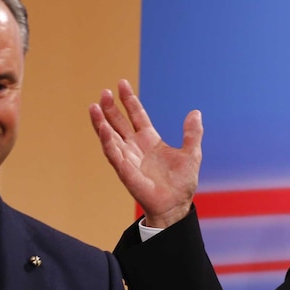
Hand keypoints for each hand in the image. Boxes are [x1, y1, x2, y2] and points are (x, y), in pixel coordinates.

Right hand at [89, 79, 202, 228]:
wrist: (176, 205)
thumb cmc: (182, 182)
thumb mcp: (192, 153)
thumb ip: (192, 133)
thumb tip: (195, 112)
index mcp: (150, 139)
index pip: (136, 115)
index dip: (129, 100)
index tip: (121, 84)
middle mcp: (136, 147)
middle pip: (119, 122)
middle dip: (111, 108)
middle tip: (104, 92)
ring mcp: (128, 158)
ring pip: (110, 136)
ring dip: (101, 122)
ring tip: (94, 107)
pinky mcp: (125, 171)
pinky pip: (113, 154)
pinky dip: (107, 142)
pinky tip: (103, 129)